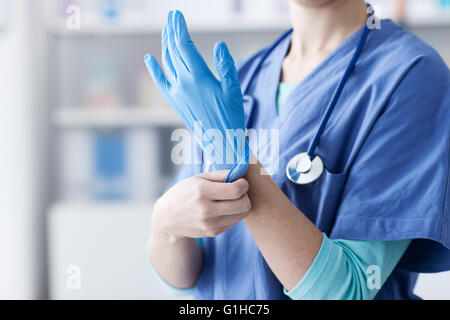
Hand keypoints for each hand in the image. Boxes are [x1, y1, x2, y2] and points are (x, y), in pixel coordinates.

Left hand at [144, 10, 248, 181]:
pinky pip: (160, 82)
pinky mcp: (174, 102)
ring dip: (165, 45)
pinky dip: (154, 69)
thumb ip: (226, 66)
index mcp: (199, 77)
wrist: (220, 141)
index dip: (179, 28)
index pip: (184, 46)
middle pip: (173, 51)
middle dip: (171, 31)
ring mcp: (177, 93)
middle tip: (171, 16)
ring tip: (165, 30)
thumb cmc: (231, 116)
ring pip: (166, 63)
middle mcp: (184, 83)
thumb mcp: (234, 89)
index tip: (176, 15)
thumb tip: (219, 45)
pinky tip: (149, 58)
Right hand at [152, 170, 250, 241]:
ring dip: (241, 205)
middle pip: (243, 204)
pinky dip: (233, 214)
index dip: (244, 184)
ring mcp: (210, 224)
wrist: (167, 218)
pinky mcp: (213, 232)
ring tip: (230, 199)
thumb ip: (221, 174)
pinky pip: (234, 222)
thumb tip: (241, 173)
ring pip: (242, 214)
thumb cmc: (184, 193)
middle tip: (238, 191)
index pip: (236, 190)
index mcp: (202, 192)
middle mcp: (206, 210)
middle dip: (245, 195)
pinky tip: (223, 208)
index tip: (241, 182)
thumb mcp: (198, 178)